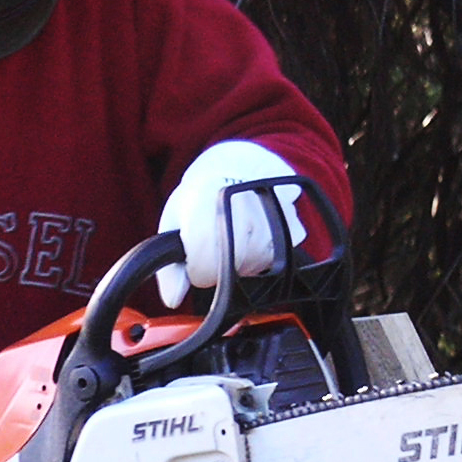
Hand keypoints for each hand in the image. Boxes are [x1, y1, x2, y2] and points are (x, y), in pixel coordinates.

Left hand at [156, 138, 306, 305]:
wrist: (238, 163)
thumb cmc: (201, 199)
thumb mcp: (174, 224)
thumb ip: (169, 267)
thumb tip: (174, 298)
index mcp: (203, 206)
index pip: (205, 268)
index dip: (198, 269)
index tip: (196, 254)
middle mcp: (240, 206)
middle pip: (233, 268)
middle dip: (222, 264)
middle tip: (217, 241)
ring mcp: (269, 212)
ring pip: (257, 265)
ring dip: (245, 259)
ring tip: (236, 233)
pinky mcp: (293, 220)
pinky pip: (279, 258)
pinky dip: (267, 252)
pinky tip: (256, 230)